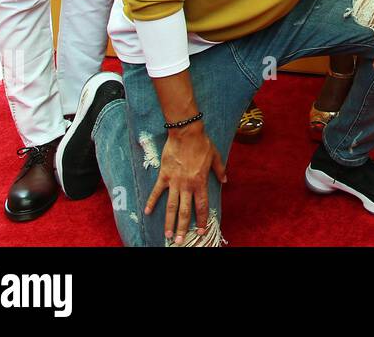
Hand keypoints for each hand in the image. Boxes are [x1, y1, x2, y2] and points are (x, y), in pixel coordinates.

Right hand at [144, 122, 226, 244]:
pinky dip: (152, 202)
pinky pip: (157, 191)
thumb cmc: (202, 144)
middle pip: (184, 211)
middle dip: (182, 227)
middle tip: (179, 241)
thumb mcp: (215, 156)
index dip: (202, 220)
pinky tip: (147, 212)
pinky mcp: (164, 175)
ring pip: (171, 206)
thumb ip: (220, 170)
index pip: (202, 206)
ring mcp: (174, 182)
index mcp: (201, 182)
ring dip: (169, 221)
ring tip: (167, 234)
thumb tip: (225, 180)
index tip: (200, 231)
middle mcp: (187, 185)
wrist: (186, 133)